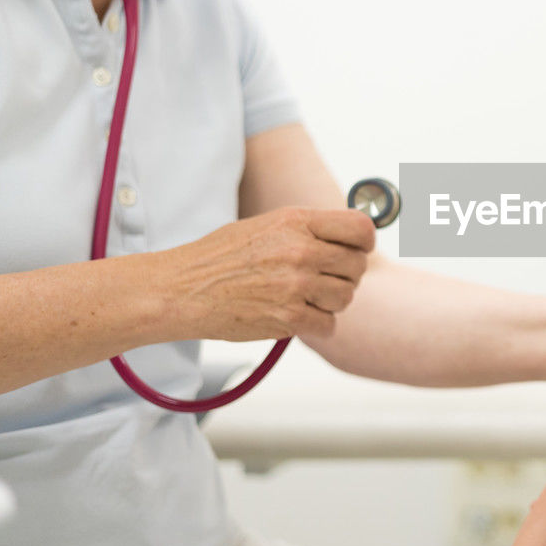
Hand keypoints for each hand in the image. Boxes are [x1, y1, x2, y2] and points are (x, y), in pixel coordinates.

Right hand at [157, 207, 374, 339]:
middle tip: (321, 279)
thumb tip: (352, 237)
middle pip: (357, 266)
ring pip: (346, 297)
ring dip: (331, 301)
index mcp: (297, 221)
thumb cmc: (221, 257)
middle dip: (345, 275)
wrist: (182, 289)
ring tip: (304, 296)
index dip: (363, 243)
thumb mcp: (267, 225)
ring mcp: (295, 285)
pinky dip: (317, 324)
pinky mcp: (288, 318)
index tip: (355, 251)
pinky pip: (329, 324)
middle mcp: (301, 250)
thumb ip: (309, 230)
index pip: (361, 229)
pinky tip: (295, 315)